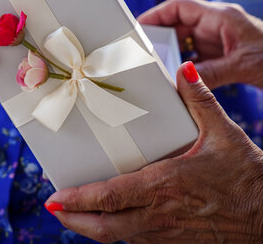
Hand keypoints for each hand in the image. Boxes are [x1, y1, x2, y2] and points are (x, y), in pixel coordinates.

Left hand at [44, 62, 262, 242]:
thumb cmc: (249, 176)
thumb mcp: (224, 133)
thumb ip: (200, 100)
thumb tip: (184, 71)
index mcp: (164, 184)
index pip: (110, 197)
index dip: (79, 200)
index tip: (55, 198)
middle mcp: (159, 212)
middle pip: (104, 226)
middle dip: (74, 219)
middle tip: (54, 208)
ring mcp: (166, 232)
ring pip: (118, 237)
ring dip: (91, 227)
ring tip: (72, 213)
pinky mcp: (175, 241)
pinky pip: (136, 239)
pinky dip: (116, 231)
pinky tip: (108, 219)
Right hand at [138, 0, 262, 88]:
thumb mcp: (241, 67)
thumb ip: (210, 72)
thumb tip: (182, 77)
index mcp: (221, 16)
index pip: (180, 6)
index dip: (156, 13)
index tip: (138, 27)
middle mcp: (217, 23)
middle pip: (178, 21)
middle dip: (160, 33)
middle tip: (142, 49)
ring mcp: (218, 37)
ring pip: (184, 37)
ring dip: (171, 49)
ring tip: (156, 63)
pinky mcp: (221, 51)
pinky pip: (194, 52)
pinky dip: (183, 61)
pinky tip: (176, 73)